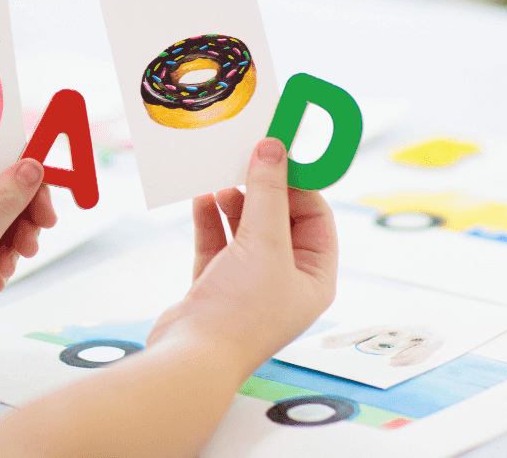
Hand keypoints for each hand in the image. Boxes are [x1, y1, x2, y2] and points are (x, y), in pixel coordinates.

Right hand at [148, 138, 337, 372]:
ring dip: (234, 201)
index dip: (298, 183)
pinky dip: (210, 218)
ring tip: (220, 178)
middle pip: (280, 219)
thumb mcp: (263, 244)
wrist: (191, 358)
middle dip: (263, 188)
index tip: (277, 152)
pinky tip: (201, 198)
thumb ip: (268, 193)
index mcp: (313, 277)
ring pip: (246, 228)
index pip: (315, 216)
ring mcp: (249, 282)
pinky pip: (217, 241)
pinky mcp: (216, 284)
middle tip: (246, 157)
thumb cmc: (239, 312)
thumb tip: (273, 148)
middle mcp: (285, 279)